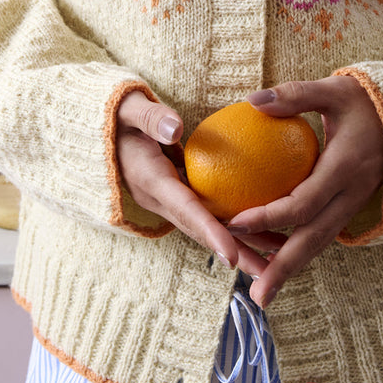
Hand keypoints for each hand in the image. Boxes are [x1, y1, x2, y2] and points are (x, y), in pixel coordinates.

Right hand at [116, 91, 267, 278]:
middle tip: (269, 272)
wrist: (103, 129)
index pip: (185, 209)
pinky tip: (267, 222)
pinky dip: (236, 222)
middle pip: (203, 230)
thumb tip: (177, 128)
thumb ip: (152, 118)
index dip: (209, 232)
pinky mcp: (179, 194)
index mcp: (151, 181)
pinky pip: (210, 210)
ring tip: (279, 258)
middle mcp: (162, 198)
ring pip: (210, 225)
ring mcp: (170, 199)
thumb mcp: (130, 110)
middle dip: (236, 252)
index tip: (232, 256)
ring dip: (243, 243)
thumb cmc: (119, 115)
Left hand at [226, 75, 382, 307]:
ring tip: (263, 293)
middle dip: (285, 268)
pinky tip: (277, 260)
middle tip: (257, 296)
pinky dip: (302, 250)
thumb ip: (295, 95)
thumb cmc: (364, 100)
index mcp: (346, 166)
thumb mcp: (332, 90)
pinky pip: (325, 232)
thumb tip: (252, 100)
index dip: (270, 217)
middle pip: (315, 238)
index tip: (235, 223)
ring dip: (293, 268)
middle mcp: (353, 192)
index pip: (304, 202)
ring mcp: (355, 203)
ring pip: (322, 242)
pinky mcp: (353, 205)